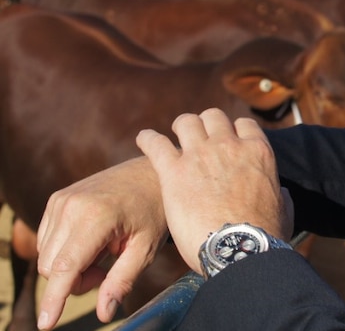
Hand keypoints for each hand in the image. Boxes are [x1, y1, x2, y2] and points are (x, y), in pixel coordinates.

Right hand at [36, 156, 167, 329]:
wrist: (149, 173)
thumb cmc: (153, 210)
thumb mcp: (146, 248)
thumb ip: (122, 280)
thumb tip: (104, 313)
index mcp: (96, 217)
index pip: (65, 267)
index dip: (54, 299)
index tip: (46, 323)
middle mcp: (72, 206)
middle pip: (52, 267)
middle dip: (74, 280)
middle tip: (106, 270)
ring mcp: (61, 200)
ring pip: (47, 256)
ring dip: (70, 265)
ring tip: (104, 251)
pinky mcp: (57, 199)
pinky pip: (47, 240)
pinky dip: (65, 250)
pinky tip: (92, 240)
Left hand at [136, 108, 292, 276]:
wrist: (240, 249)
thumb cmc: (264, 235)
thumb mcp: (284, 209)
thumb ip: (281, 194)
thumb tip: (282, 193)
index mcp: (257, 151)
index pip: (243, 124)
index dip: (233, 130)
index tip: (227, 140)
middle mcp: (229, 145)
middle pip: (213, 116)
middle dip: (205, 125)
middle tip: (198, 138)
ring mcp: (200, 155)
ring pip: (186, 122)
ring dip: (180, 128)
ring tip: (172, 137)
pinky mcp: (174, 171)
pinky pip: (155, 143)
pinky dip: (148, 139)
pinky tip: (144, 139)